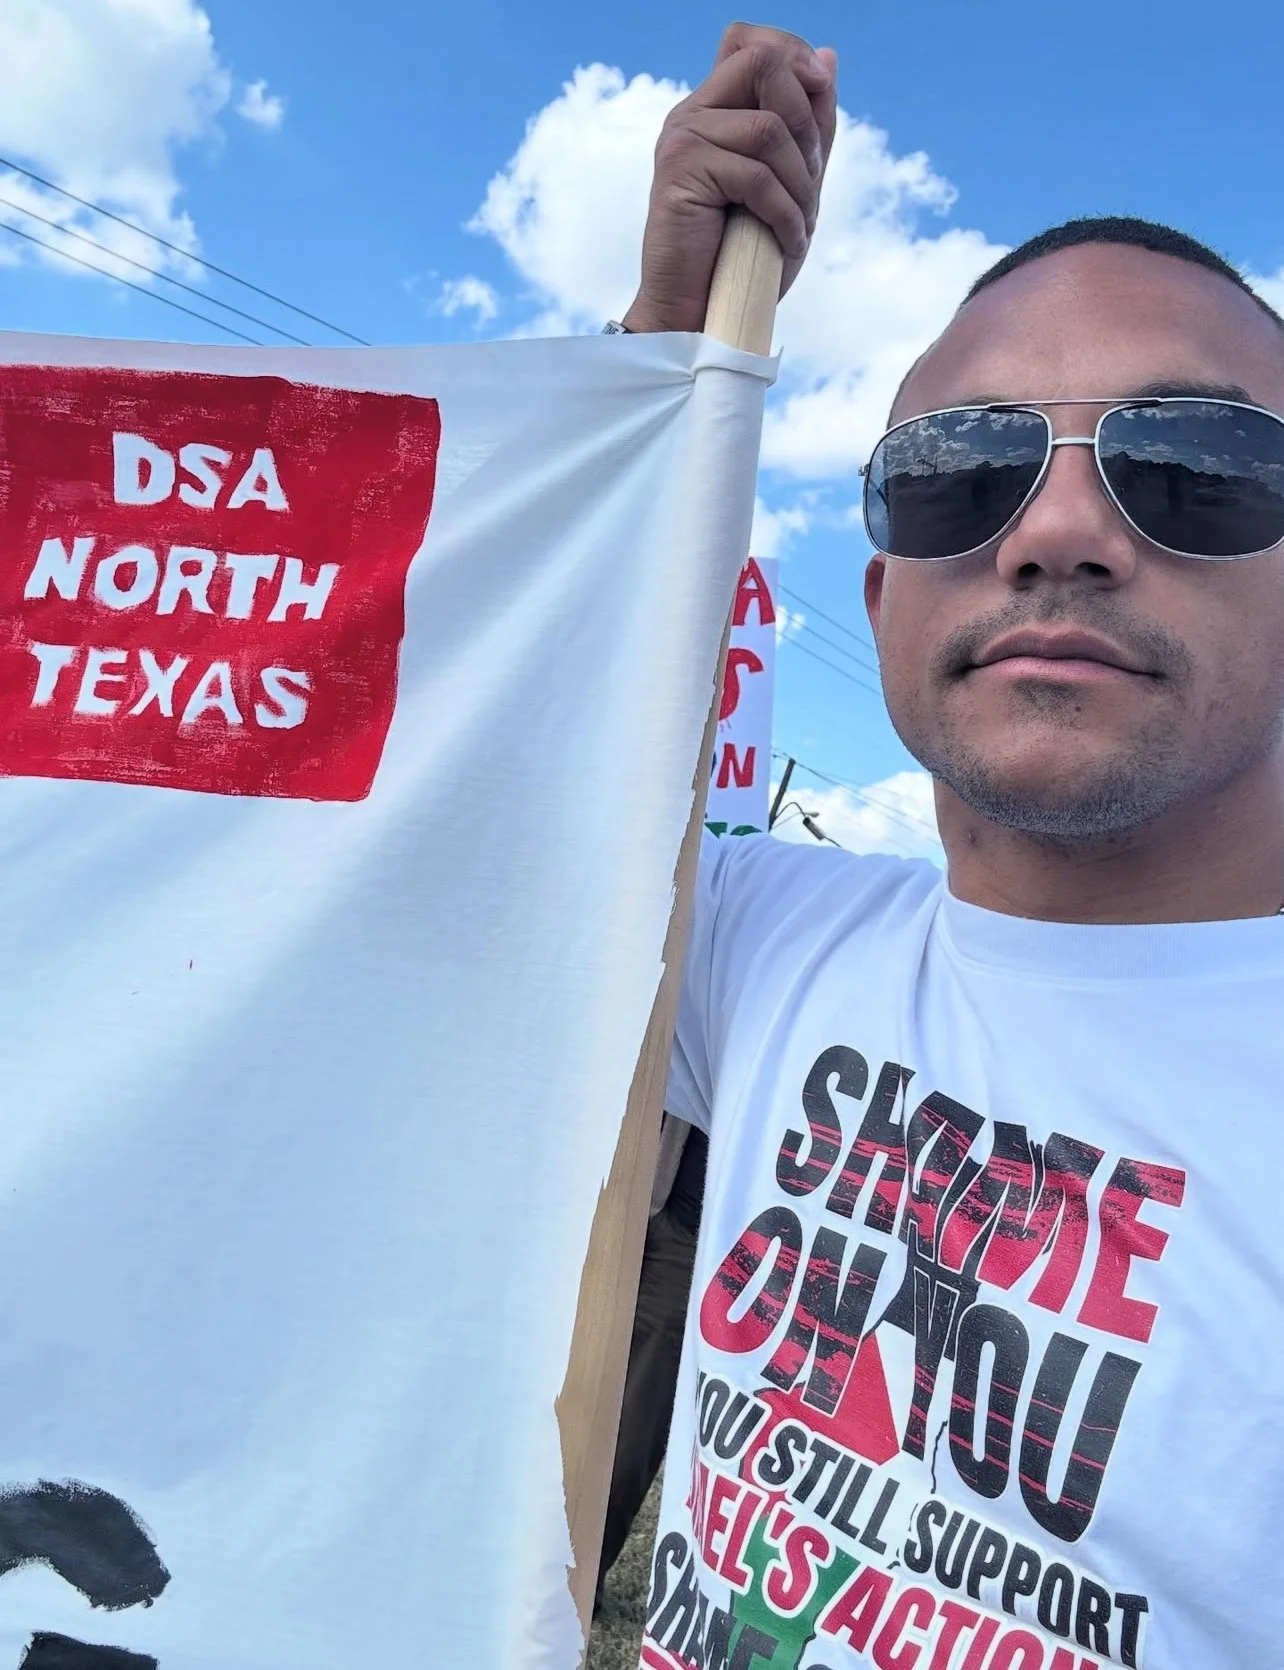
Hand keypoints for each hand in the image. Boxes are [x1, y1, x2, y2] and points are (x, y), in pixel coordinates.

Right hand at [622, 23, 837, 334]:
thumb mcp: (791, 186)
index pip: (749, 42)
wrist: (697, 317)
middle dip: (808, 123)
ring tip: (801, 226)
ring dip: (801, 183)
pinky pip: (756, 175)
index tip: (821, 90)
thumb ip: (809, 127)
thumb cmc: (742, 260)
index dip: (792, 52)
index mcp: (713, 112)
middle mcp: (692, 115)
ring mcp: (682, 140)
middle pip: (764, 64)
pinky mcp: (680, 172)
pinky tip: (788, 243)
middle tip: (812, 181)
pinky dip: (786, 215)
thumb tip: (830, 59)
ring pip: (769, 128)